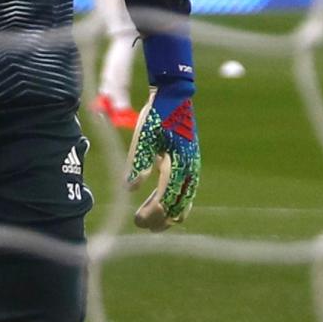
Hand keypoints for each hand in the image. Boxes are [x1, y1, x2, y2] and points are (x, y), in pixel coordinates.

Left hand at [126, 35, 200, 231]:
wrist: (175, 96)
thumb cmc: (157, 115)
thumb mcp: (143, 137)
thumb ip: (138, 163)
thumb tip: (130, 189)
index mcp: (178, 164)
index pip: (166, 199)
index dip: (153, 213)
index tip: (137, 220)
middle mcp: (189, 169)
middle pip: (178, 205)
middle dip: (161, 218)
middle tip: (142, 225)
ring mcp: (192, 167)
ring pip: (185, 200)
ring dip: (169, 213)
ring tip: (153, 225)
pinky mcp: (190, 163)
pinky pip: (187, 190)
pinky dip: (176, 202)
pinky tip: (163, 206)